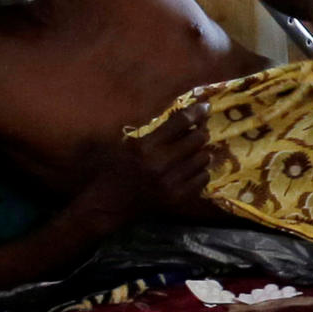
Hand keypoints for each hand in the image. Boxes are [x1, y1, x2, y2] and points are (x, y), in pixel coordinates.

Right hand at [112, 104, 218, 219]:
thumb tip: (180, 113)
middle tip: (199, 131)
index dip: (195, 112)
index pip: (179, 122)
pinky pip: (203, 177)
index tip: (205, 106)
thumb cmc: (113, 170)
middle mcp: (159, 164)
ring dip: (201, 153)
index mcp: (144, 147)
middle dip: (200, 132)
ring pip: (203, 158)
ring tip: (193, 152)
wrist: (107, 205)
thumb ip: (150, 130)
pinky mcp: (178, 198)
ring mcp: (170, 183)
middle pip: (197, 139)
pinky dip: (200, 172)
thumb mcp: (125, 144)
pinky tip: (190, 170)